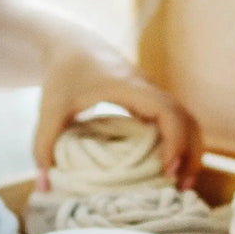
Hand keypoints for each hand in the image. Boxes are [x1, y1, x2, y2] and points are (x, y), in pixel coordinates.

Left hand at [33, 38, 203, 190]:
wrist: (73, 46)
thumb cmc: (63, 75)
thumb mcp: (50, 109)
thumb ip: (43, 145)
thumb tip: (44, 186)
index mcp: (131, 88)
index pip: (168, 111)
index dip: (175, 140)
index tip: (167, 169)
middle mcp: (149, 91)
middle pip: (189, 120)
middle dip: (191, 154)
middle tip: (181, 187)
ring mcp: (153, 96)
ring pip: (188, 121)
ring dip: (191, 151)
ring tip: (182, 184)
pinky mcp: (151, 103)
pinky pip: (177, 123)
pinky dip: (181, 145)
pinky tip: (170, 169)